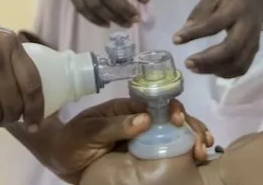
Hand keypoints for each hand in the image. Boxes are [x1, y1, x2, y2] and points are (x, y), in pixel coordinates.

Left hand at [29, 98, 213, 183]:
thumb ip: (116, 126)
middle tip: (201, 141)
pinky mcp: (142, 156)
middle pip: (171, 118)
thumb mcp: (90, 131)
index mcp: (127, 109)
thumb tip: (146, 119)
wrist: (59, 159)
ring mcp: (142, 139)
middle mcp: (138, 122)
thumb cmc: (71, 140)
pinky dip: (183, 153)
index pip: (156, 103)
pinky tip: (196, 159)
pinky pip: (165, 152)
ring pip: (173, 135)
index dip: (173, 109)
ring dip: (192, 139)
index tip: (180, 122)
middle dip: (190, 126)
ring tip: (204, 150)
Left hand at [173, 0, 262, 77]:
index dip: (195, 33)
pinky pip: (242, 68)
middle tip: (187, 63)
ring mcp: (253, 41)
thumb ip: (200, 11)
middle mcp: (247, 28)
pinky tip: (210, 70)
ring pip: (237, 63)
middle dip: (207, 59)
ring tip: (194, 68)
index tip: (176, 39)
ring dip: (214, 69)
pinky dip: (225, 73)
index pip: (214, 24)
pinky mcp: (255, 51)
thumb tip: (186, 29)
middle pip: (230, 49)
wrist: (258, 0)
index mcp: (235, 10)